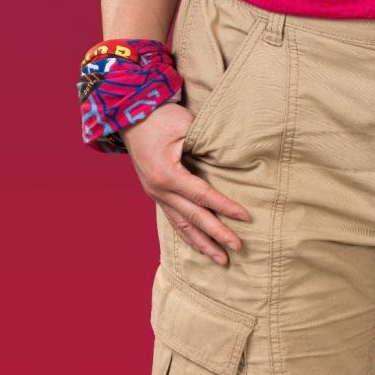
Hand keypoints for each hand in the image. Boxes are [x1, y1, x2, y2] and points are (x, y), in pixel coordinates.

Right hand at [123, 102, 250, 264]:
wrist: (129, 115)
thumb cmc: (160, 117)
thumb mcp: (186, 126)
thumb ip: (206, 144)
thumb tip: (230, 162)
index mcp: (166, 175)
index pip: (203, 196)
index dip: (225, 207)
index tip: (245, 217)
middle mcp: (159, 190)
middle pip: (193, 217)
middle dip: (216, 235)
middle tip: (237, 248)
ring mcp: (154, 194)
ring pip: (181, 225)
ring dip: (201, 244)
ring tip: (220, 259)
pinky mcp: (155, 193)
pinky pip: (173, 219)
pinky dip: (187, 234)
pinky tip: (199, 245)